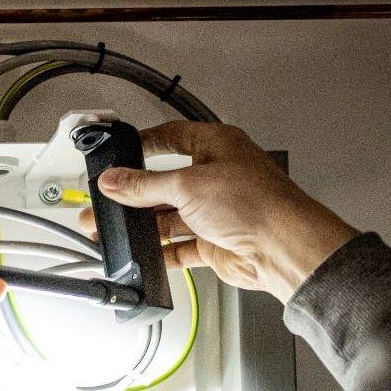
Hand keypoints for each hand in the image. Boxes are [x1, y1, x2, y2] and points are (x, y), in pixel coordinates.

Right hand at [82, 122, 356, 304]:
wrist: (283, 248)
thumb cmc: (257, 204)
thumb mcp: (188, 185)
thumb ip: (145, 185)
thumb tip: (115, 180)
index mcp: (217, 146)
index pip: (173, 137)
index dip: (145, 143)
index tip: (119, 152)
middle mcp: (216, 176)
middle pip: (165, 182)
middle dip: (134, 194)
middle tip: (107, 200)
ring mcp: (215, 211)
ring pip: (169, 216)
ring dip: (142, 225)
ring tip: (113, 230)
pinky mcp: (214, 241)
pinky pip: (179, 246)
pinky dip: (161, 251)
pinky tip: (143, 253)